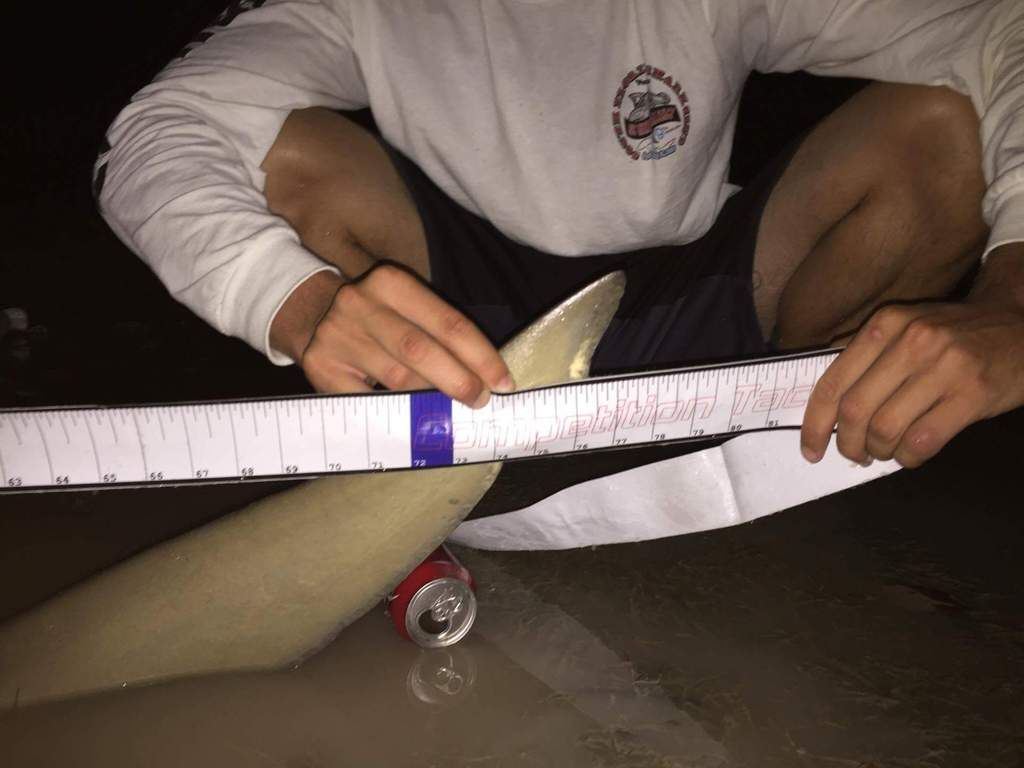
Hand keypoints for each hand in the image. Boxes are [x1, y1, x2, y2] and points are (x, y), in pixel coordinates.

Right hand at [272, 264, 513, 405]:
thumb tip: (486, 378)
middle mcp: (360, 303)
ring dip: (430, 400)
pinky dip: (394, 415)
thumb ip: (441, 335)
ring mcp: (337, 335)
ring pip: (395, 377)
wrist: (312, 316)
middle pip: (420, 349)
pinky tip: (413, 422)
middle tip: (480, 401)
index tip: (502, 382)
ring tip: (449, 411)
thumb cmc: (379, 319)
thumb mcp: (407, 309)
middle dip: (458, 380)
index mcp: (391, 282)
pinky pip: (367, 401)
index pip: (447, 321)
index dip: (480, 355)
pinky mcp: (320, 366)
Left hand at [800, 299, 1023, 467]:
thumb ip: (867, 357)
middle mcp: (912, 341)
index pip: (833, 383)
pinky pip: (923, 441)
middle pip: (855, 411)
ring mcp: (945, 367)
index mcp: (886, 325)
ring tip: (886, 451)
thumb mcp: (906, 328)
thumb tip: (825, 408)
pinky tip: (911, 453)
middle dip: (848, 444)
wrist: (1020, 324)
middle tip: (854, 455)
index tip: (810, 450)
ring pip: (886, 429)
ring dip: (879, 452)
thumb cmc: (954, 335)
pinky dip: (908, 456)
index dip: (814, 424)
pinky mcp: (973, 394)